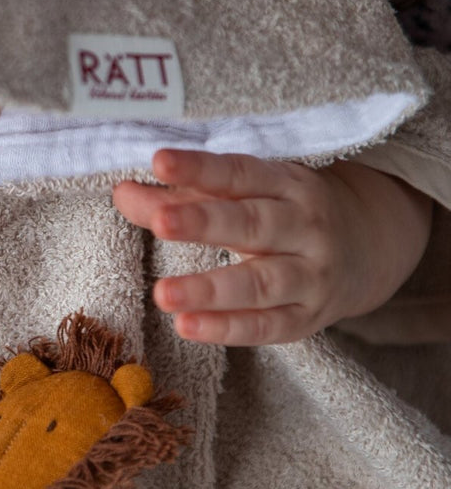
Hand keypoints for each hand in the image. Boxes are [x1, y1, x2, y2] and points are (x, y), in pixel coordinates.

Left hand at [113, 148, 431, 344]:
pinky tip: (187, 327)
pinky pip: (266, 326)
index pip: (240, 173)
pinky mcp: (307, 317)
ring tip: (163, 294)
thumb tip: (122, 192)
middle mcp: (304, 225)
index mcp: (287, 184)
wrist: (367, 249)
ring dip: (211, 289)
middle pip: (252, 223)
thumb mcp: (243, 195)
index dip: (200, 168)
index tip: (159, 160)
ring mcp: (311, 274)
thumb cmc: (284, 214)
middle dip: (205, 222)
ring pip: (261, 282)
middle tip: (160, 221)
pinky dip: (227, 328)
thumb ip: (182, 194)